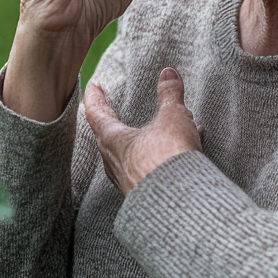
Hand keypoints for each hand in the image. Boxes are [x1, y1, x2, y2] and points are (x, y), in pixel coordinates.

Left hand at [85, 68, 202, 193]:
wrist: (180, 203)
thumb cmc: (168, 158)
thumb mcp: (173, 117)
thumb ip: (170, 95)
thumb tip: (168, 74)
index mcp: (113, 140)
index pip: (96, 113)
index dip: (94, 96)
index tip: (93, 85)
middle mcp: (116, 162)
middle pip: (108, 136)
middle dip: (113, 121)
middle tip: (112, 111)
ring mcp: (129, 180)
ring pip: (132, 154)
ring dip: (143, 140)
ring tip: (164, 129)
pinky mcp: (146, 192)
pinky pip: (151, 167)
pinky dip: (163, 155)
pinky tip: (184, 150)